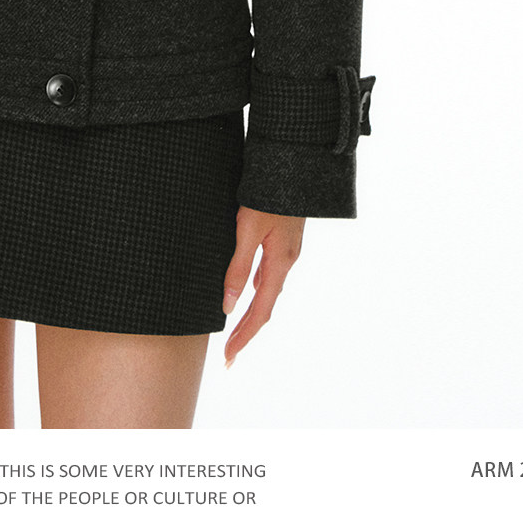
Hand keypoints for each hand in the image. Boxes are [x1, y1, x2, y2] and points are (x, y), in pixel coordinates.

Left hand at [220, 206, 305, 366]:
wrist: (294, 163)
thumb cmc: (268, 195)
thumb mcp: (248, 229)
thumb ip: (238, 267)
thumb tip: (228, 306)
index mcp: (280, 263)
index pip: (260, 312)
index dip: (244, 336)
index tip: (228, 357)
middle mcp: (286, 262)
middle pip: (265, 307)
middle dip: (246, 332)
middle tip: (228, 355)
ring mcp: (286, 251)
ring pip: (267, 290)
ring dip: (251, 313)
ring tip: (234, 330)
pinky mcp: (282, 239)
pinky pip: (268, 274)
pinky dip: (256, 290)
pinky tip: (248, 288)